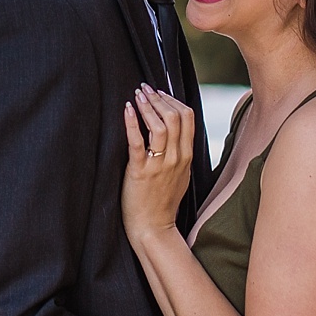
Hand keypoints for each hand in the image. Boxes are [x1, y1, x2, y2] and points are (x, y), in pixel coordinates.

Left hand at [122, 84, 195, 239]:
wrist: (153, 227)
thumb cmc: (163, 202)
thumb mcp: (181, 175)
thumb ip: (181, 153)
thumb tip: (175, 132)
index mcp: (187, 156)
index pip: (187, 118)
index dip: (173, 100)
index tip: (159, 92)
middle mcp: (177, 158)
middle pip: (175, 117)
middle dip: (159, 98)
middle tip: (144, 88)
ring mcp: (160, 165)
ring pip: (161, 126)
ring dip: (148, 106)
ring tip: (136, 95)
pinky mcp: (141, 172)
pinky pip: (138, 142)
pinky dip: (132, 122)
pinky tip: (127, 109)